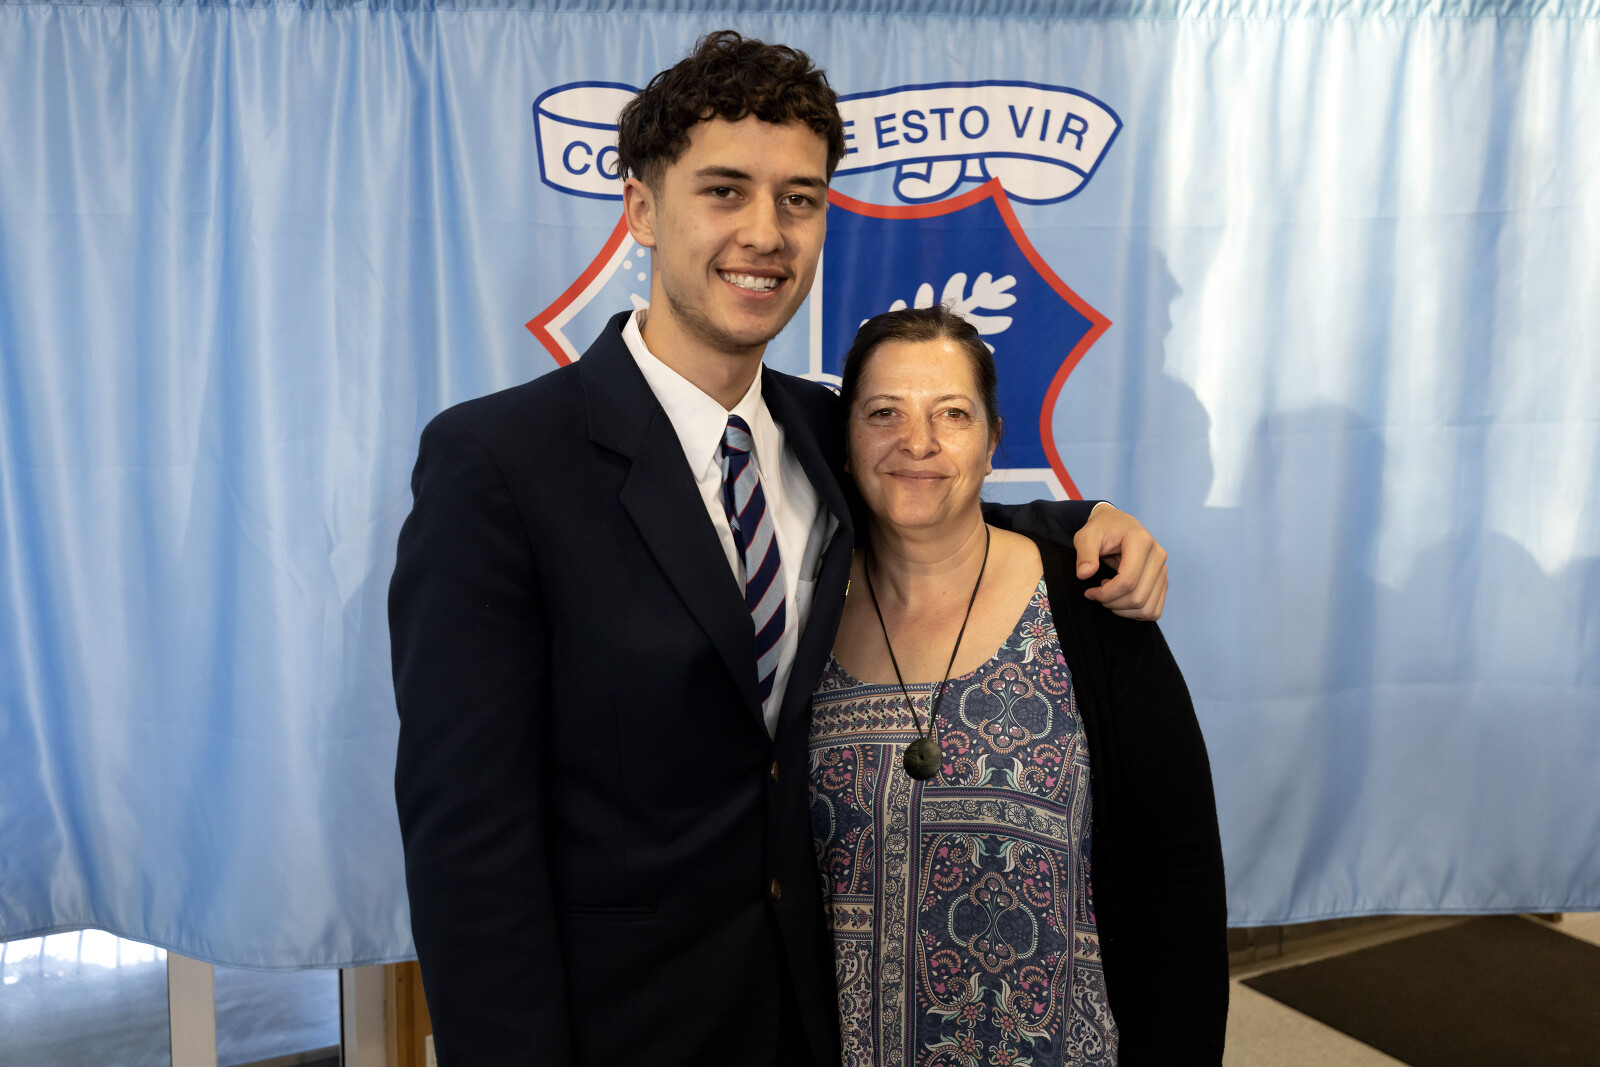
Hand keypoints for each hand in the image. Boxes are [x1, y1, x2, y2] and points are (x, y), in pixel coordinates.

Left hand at [1075, 503, 1167, 619]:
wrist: (1117, 524)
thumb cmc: (1102, 529)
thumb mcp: (1086, 535)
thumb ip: (1084, 554)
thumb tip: (1084, 575)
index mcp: (1142, 542)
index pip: (1128, 581)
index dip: (1106, 594)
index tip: (1089, 592)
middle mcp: (1158, 557)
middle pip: (1138, 597)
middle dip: (1112, 603)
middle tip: (1097, 594)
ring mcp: (1163, 570)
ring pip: (1147, 608)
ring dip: (1123, 610)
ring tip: (1109, 595)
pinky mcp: (1162, 581)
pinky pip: (1154, 610)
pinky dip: (1135, 613)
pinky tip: (1121, 599)